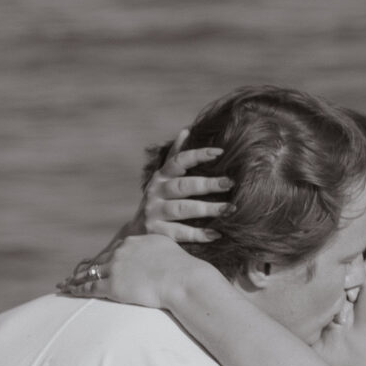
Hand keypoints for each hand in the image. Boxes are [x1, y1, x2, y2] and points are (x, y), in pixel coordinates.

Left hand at [60, 232, 195, 309]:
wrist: (181, 279)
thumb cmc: (181, 268)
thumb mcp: (167, 249)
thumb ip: (157, 249)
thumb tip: (161, 254)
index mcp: (132, 242)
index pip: (114, 251)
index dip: (104, 259)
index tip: (97, 264)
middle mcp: (120, 252)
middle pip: (99, 261)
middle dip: (85, 268)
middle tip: (72, 273)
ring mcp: (115, 268)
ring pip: (90, 273)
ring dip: (75, 279)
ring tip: (64, 284)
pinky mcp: (113, 286)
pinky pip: (90, 288)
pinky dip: (76, 289)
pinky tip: (67, 292)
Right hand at [142, 130, 232, 245]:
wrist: (135, 235)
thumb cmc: (159, 202)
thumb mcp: (163, 179)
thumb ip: (175, 157)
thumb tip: (186, 130)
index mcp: (161, 176)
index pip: (179, 161)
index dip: (198, 155)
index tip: (220, 152)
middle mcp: (156, 192)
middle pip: (184, 186)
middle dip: (208, 184)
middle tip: (230, 182)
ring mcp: (154, 213)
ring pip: (183, 209)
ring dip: (207, 209)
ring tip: (229, 209)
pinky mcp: (156, 233)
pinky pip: (179, 233)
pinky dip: (198, 235)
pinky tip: (216, 234)